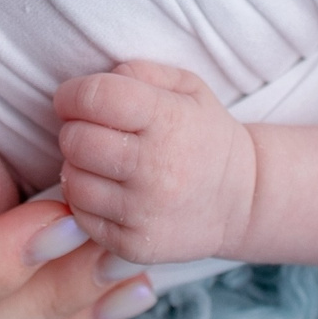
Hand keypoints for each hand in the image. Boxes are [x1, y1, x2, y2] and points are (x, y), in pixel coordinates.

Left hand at [54, 61, 258, 264]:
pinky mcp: (134, 245)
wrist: (243, 200)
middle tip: (92, 131)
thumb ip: (139, 73)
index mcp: (169, 120)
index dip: (73, 94)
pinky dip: (86, 200)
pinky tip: (108, 190)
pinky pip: (81, 217)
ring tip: (102, 162)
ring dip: (78, 167)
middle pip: (77, 140)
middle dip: (75, 129)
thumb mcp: (187, 87)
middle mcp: (157, 169)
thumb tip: (93, 85)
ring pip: (74, 181)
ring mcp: (145, 212)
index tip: (74, 98)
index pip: (96, 97)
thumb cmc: (204, 134)